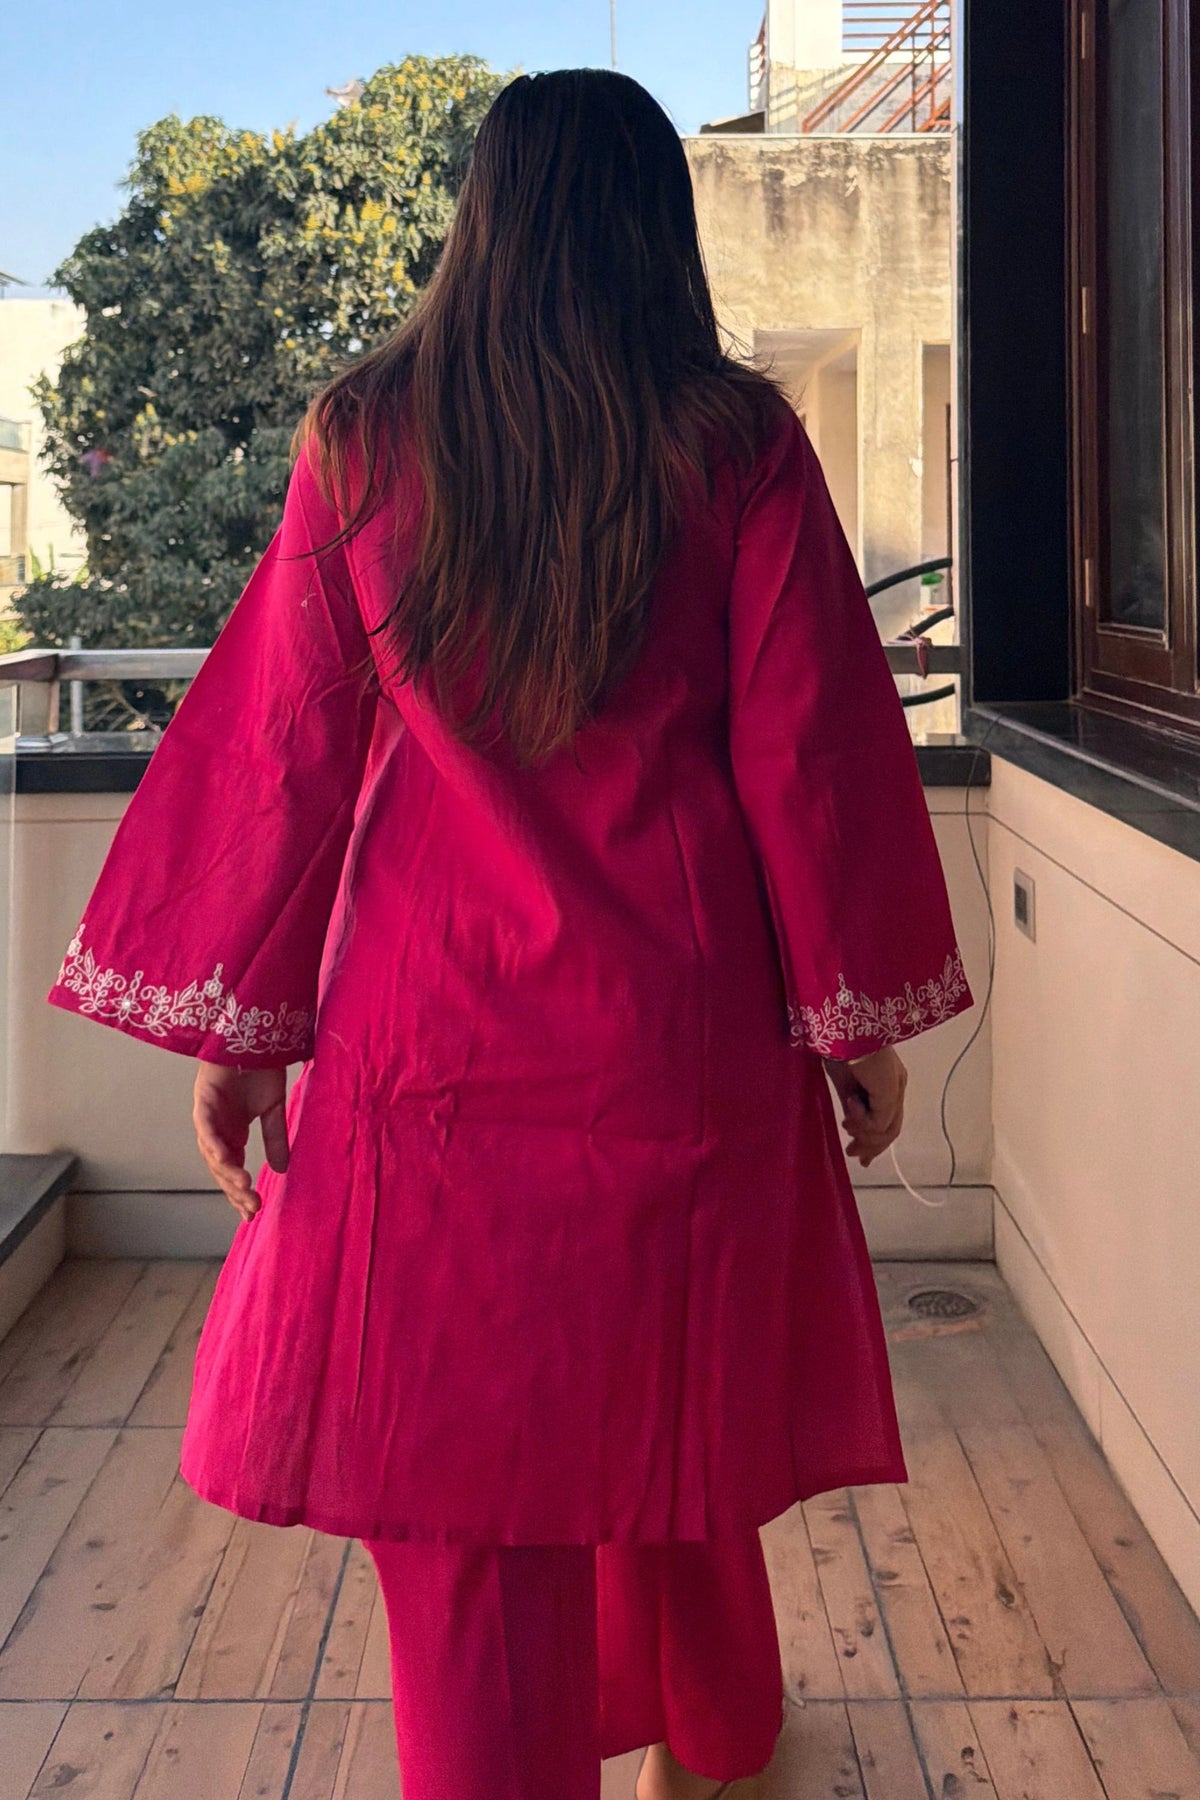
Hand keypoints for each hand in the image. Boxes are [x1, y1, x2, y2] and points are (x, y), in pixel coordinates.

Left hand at [192, 1062, 289, 1222]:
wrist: (254, 1036)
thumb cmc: (260, 1068)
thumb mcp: (273, 1110)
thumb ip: (275, 1139)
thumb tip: (282, 1171)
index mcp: (231, 1133)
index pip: (232, 1170)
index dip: (239, 1193)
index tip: (252, 1213)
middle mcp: (216, 1128)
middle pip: (221, 1168)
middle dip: (235, 1190)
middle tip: (252, 1208)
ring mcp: (208, 1114)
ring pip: (212, 1151)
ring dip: (227, 1171)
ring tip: (245, 1187)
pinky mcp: (204, 1098)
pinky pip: (206, 1126)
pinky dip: (214, 1142)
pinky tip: (225, 1159)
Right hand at [823, 1045, 906, 1167]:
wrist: (842, 1030)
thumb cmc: (838, 1047)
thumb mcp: (843, 1083)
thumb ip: (851, 1107)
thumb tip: (852, 1129)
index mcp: (886, 1080)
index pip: (887, 1118)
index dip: (873, 1140)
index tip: (858, 1154)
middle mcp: (896, 1085)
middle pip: (891, 1129)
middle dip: (871, 1146)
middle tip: (853, 1154)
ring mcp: (895, 1089)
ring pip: (886, 1130)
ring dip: (862, 1134)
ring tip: (846, 1123)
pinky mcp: (890, 1092)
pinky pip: (879, 1124)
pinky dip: (861, 1121)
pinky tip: (850, 1103)